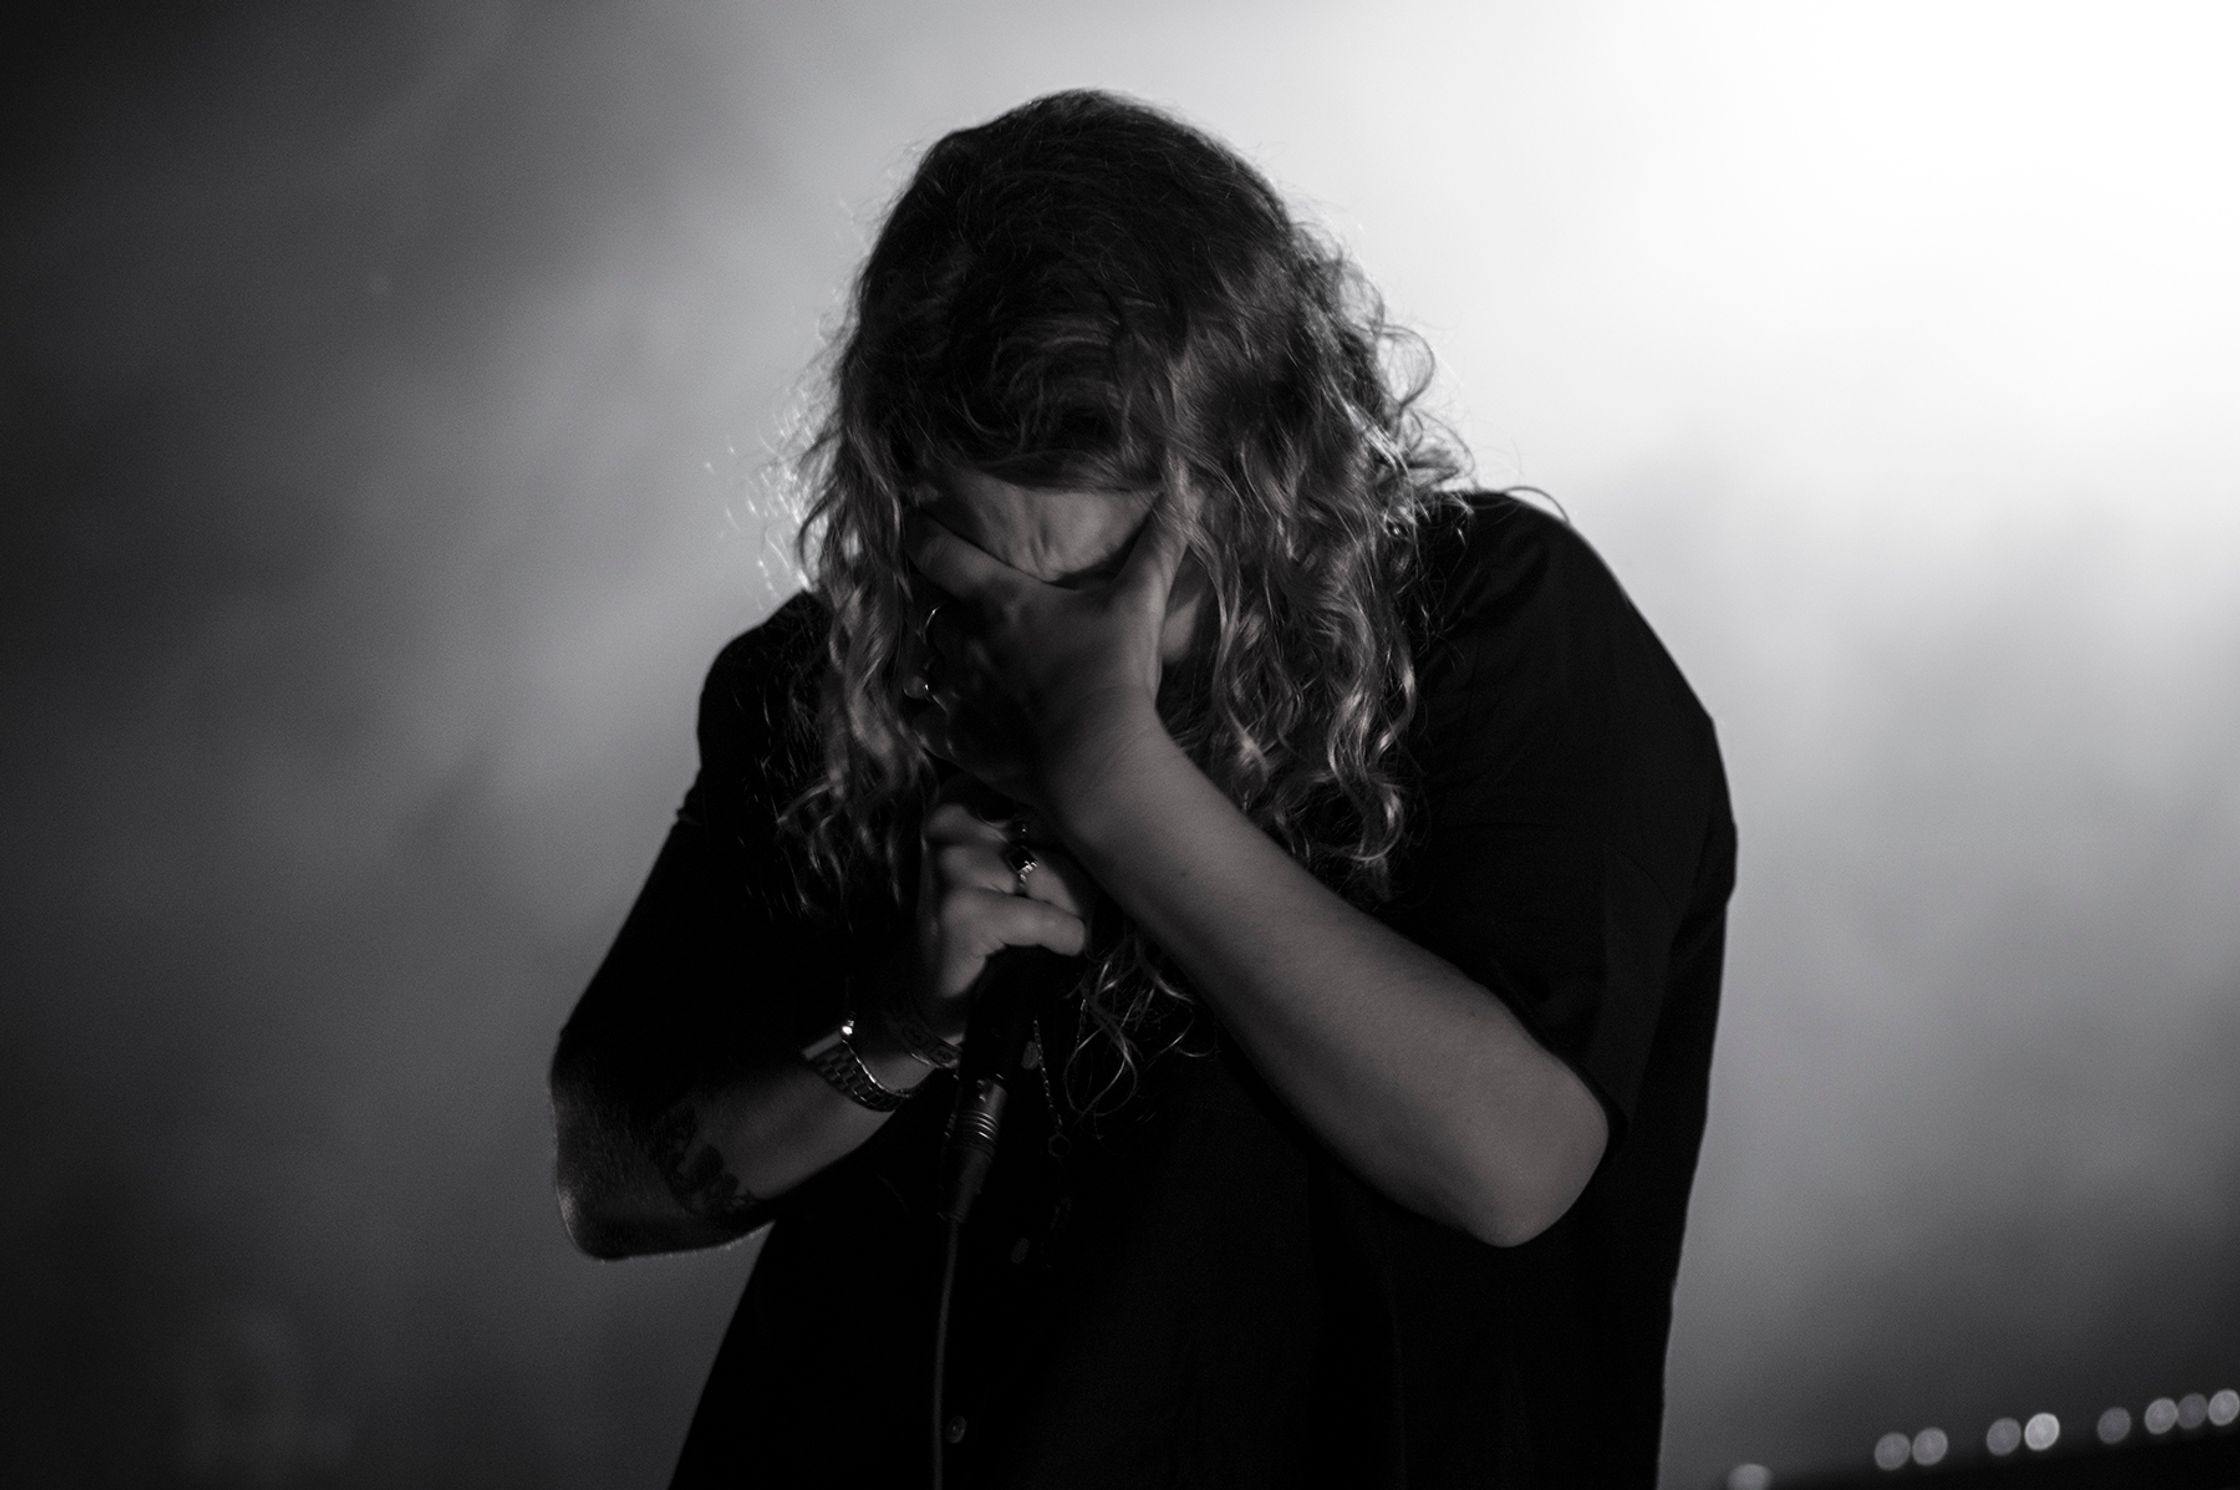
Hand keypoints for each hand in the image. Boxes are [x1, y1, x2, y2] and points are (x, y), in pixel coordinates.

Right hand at [897, 773, 1100, 1044]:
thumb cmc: (984, 919)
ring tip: (1066, 928)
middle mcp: (950, 820)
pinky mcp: (962, 912)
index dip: (1076, 832)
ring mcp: (952, 865)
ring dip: (1076, 910)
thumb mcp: (1006, 859)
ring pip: (1054, 874)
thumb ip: (1040, 827)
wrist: (936, 988)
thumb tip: (1110, 819)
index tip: (1080, 860)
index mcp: (961, 795)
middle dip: (1080, 873)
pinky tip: (1059, 947)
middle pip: (1056, 829)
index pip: (1047, 793)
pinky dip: (1066, 937)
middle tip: (1081, 904)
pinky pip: (1044, 918)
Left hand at [900, 485, 1196, 822]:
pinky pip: (924, 721)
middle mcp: (964, 641)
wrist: (1097, 761)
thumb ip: (1157, 547)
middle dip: (943, 608)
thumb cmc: (1113, 674)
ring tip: (964, 665)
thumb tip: (1188, 490)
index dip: (922, 534)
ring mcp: (956, 693)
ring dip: (939, 661)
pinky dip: (932, 717)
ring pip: (926, 664)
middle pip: (930, 611)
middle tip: (963, 608)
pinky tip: (952, 717)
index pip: (936, 552)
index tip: (920, 527)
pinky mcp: (957, 740)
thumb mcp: (1139, 604)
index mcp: (999, 601)